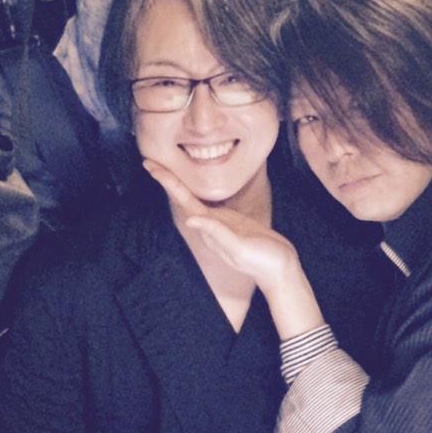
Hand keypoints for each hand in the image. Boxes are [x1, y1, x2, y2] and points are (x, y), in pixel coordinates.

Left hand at [142, 158, 298, 292]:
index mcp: (211, 230)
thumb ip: (217, 234)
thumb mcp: (240, 248)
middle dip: (168, 181)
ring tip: (165, 170)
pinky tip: (195, 187)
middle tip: (150, 162)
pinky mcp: (234, 222)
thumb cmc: (263, 260)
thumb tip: (191, 220)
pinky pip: (210, 203)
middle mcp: (212, 226)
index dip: (169, 183)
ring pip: (195, 200)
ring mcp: (222, 224)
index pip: (184, 202)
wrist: (281, 270)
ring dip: (180, 186)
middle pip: (184, 199)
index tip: (152, 168)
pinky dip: (199, 192)